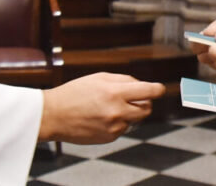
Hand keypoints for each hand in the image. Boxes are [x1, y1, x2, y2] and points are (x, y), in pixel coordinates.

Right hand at [39, 72, 165, 143]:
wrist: (54, 115)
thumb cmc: (75, 93)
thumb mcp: (99, 78)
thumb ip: (123, 80)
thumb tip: (140, 85)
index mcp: (115, 93)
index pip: (148, 91)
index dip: (158, 90)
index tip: (161, 89)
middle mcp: (117, 111)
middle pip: (147, 109)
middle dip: (145, 102)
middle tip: (135, 98)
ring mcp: (114, 127)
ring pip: (134, 119)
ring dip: (129, 112)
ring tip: (109, 107)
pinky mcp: (109, 137)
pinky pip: (122, 128)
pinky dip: (118, 122)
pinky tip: (101, 117)